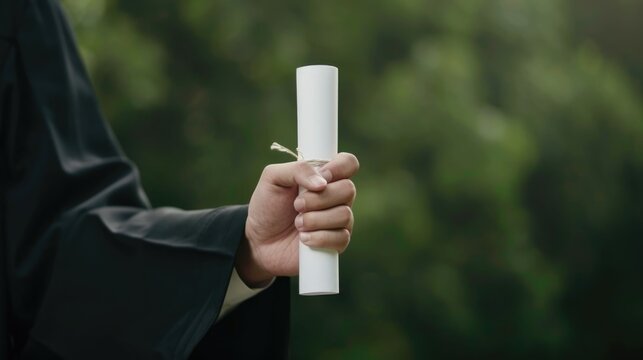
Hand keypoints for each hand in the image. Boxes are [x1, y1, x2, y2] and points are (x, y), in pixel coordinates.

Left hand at [236, 153, 358, 286]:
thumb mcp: (273, 178)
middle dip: (319, 198)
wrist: (258, 240)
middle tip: (297, 205)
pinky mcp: (337, 242)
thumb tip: (323, 182)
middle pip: (349, 189)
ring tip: (298, 223)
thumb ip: (297, 169)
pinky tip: (304, 239)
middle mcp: (336, 196)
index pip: (348, 163)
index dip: (339, 168)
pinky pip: (341, 238)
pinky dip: (319, 238)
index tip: (321, 177)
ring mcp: (338, 220)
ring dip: (315, 219)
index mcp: (324, 176)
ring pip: (344, 215)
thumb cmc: (267, 206)